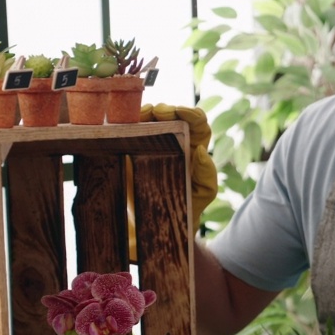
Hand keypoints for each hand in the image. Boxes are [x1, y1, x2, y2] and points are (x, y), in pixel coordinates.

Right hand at [139, 104, 217, 231]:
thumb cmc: (185, 207)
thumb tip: (202, 151)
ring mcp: (152, 142)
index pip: (199, 124)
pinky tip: (127, 122)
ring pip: (151, 118)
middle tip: (159, 113)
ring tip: (143, 116)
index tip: (182, 112)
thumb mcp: (202, 194)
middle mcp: (174, 140)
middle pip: (173, 116)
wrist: (157, 224)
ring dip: (147, 112)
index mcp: (195, 148)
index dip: (192, 114)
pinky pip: (131, 129)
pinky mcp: (133, 148)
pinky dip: (129, 121)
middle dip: (167, 109)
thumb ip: (207, 175)